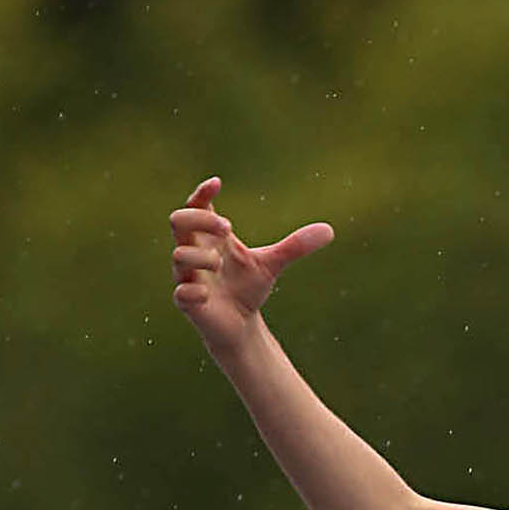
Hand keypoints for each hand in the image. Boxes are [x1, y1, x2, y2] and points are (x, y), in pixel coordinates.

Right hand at [170, 176, 332, 361]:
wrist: (241, 325)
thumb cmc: (248, 288)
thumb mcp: (272, 264)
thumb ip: (295, 246)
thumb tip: (330, 230)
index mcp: (210, 238)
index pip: (196, 206)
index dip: (202, 193)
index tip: (217, 183)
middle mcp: (194, 252)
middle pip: (178, 221)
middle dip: (199, 220)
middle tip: (228, 228)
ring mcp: (188, 276)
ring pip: (179, 254)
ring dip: (201, 256)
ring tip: (222, 264)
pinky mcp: (188, 302)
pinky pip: (181, 292)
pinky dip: (193, 290)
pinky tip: (207, 293)